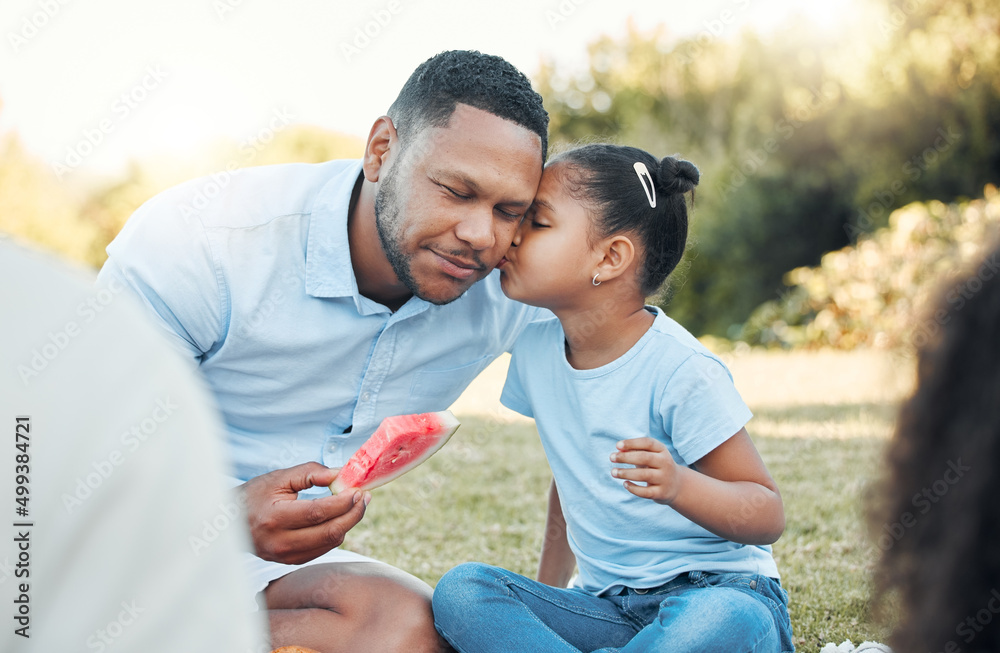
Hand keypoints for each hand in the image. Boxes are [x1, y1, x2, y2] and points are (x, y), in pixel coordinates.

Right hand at [241, 462, 370, 564]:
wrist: (228, 522)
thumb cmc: (254, 496)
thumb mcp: (279, 478)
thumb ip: (310, 473)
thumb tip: (340, 474)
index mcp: (275, 518)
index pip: (319, 512)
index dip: (343, 502)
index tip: (358, 490)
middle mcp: (280, 541)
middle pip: (330, 532)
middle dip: (353, 514)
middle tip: (364, 497)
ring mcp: (285, 555)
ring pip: (330, 543)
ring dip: (348, 523)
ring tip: (355, 505)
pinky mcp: (290, 561)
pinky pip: (323, 549)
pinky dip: (336, 533)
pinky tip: (339, 518)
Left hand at [610, 437, 681, 504]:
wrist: (676, 485)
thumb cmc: (655, 466)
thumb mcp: (649, 456)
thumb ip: (634, 451)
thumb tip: (618, 451)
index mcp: (662, 450)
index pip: (648, 443)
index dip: (632, 443)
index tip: (617, 445)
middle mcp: (666, 463)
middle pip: (645, 458)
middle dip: (626, 457)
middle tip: (611, 458)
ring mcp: (665, 479)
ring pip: (644, 475)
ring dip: (626, 473)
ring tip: (613, 472)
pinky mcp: (661, 493)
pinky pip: (645, 492)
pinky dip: (633, 488)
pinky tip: (625, 484)